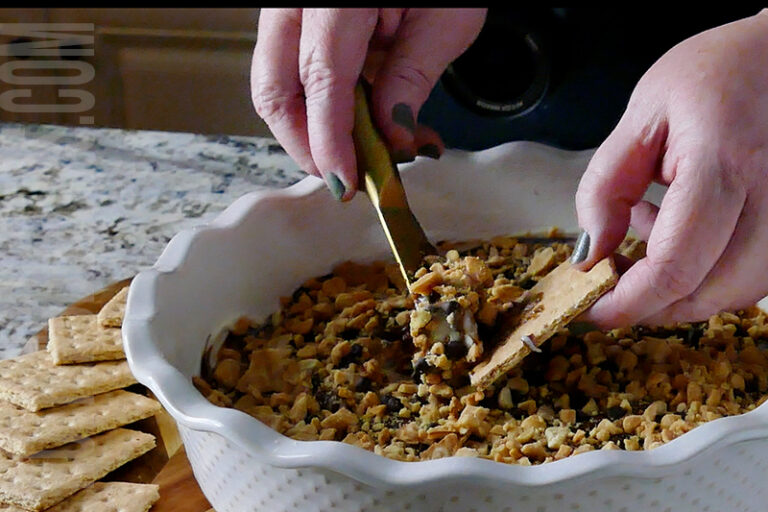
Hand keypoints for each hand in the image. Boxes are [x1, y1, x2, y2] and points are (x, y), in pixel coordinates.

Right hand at [251, 8, 486, 199]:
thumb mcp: (446, 20)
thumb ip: (412, 80)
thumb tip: (390, 139)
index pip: (321, 79)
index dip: (329, 140)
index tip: (345, 181)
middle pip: (274, 88)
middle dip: (304, 143)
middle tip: (342, 175)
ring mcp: (290, 6)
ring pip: (275, 83)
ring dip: (310, 128)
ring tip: (354, 151)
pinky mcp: (296, 17)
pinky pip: (292, 70)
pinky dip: (319, 104)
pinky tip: (354, 119)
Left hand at [573, 10, 767, 327]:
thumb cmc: (718, 71)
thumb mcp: (643, 114)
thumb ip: (607, 185)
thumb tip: (592, 252)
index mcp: (726, 166)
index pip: (676, 266)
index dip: (629, 303)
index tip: (593, 310)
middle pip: (712, 293)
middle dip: (655, 303)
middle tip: (614, 277)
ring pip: (740, 292)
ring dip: (684, 288)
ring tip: (648, 230)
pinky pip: (757, 273)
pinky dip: (713, 272)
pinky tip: (684, 230)